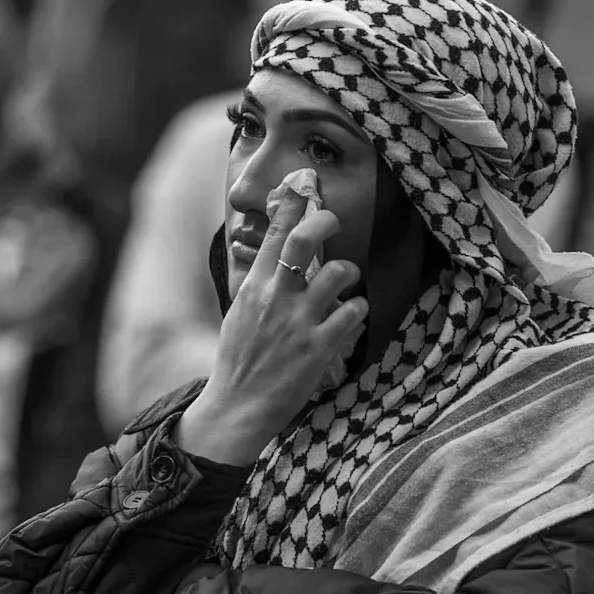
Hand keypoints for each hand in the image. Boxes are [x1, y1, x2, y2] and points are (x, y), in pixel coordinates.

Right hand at [178, 180, 367, 465]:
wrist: (236, 407)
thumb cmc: (238, 361)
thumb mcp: (239, 313)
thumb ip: (258, 284)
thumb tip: (270, 257)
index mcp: (252, 287)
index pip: (273, 233)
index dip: (291, 204)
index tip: (303, 186)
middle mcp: (275, 298)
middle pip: (305, 240)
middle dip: (326, 222)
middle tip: (335, 222)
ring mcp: (299, 322)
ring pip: (338, 273)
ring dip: (349, 273)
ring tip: (345, 285)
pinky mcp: (319, 347)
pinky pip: (353, 312)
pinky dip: (357, 310)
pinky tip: (350, 318)